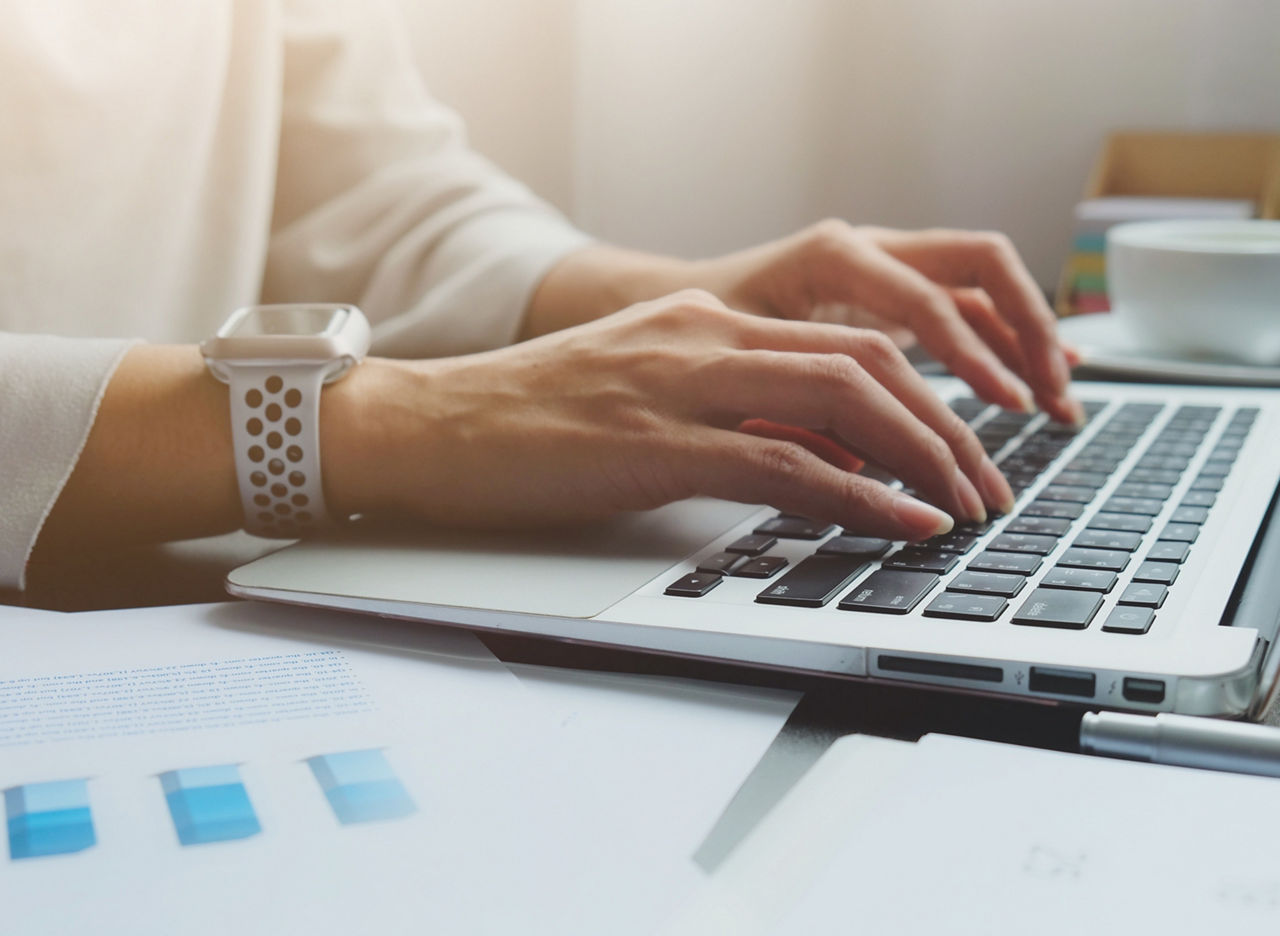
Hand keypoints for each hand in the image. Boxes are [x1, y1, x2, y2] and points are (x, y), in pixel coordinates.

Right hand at [330, 291, 1014, 539]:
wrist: (430, 427)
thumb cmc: (528, 424)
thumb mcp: (646, 401)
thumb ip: (732, 417)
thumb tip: (822, 464)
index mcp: (705, 320)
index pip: (847, 338)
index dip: (925, 391)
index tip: (964, 446)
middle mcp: (703, 335)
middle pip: (867, 360)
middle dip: (947, 423)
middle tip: (990, 484)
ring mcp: (678, 382)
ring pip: (841, 398)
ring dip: (923, 456)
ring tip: (967, 508)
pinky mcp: (652, 441)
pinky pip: (783, 463)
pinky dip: (859, 496)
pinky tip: (902, 525)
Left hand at [694, 220, 1082, 424]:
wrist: (669, 303)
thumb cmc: (694, 336)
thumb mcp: (736, 372)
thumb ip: (795, 413)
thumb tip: (864, 472)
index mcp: (832, 257)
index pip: (926, 302)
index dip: (972, 358)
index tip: (1008, 409)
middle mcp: (867, 247)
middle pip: (979, 265)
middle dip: (1026, 331)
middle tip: (1053, 399)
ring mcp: (884, 263)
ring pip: (982, 283)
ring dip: (1027, 336)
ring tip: (1061, 400)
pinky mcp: (889, 291)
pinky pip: (964, 304)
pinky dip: (1003, 340)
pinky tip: (1037, 378)